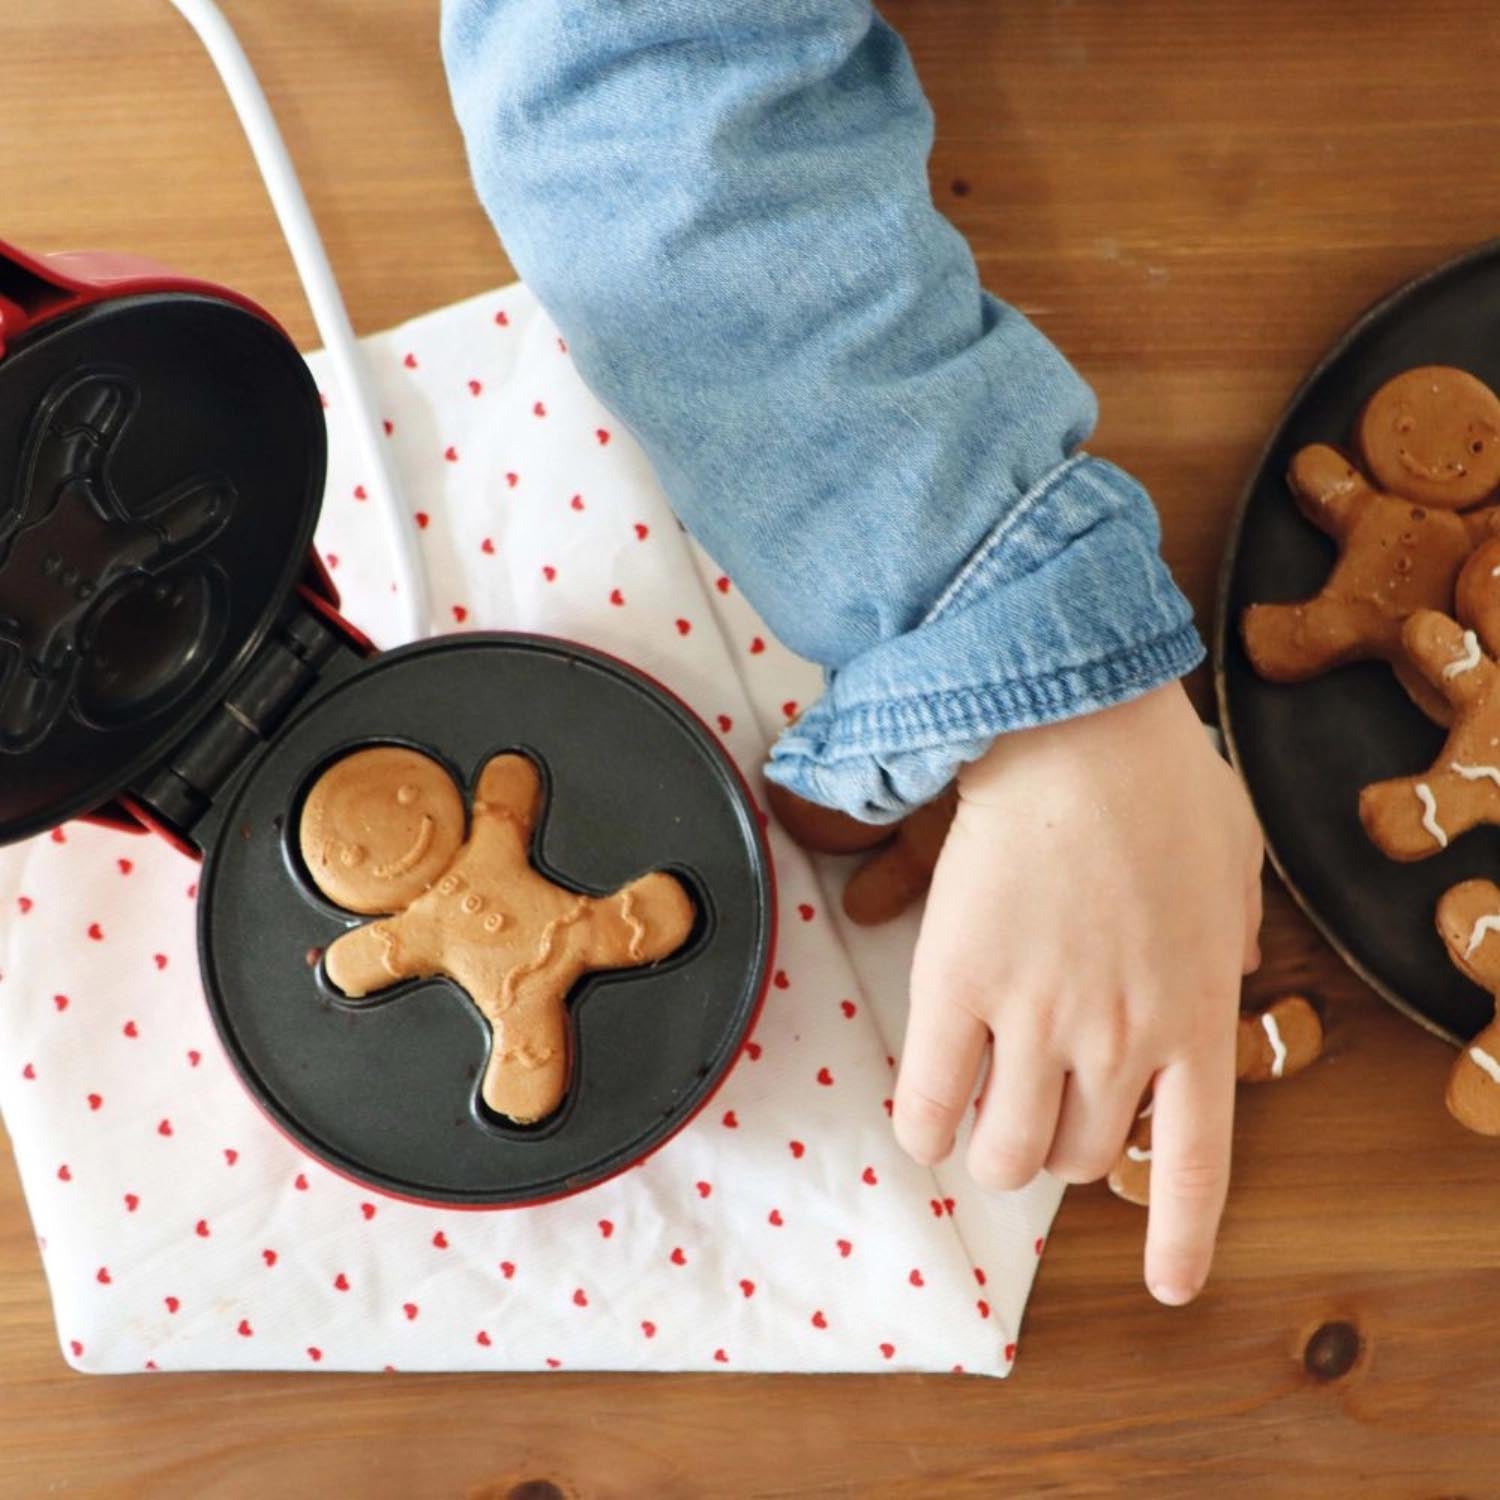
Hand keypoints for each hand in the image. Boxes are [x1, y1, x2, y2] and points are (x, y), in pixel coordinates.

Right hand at [891, 680, 1263, 1304]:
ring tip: (980, 1111)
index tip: (1166, 1284)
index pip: (1195, 1163)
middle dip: (1057, 1149)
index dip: (1179, 1238)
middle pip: (1079, 1161)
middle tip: (1039, 1108)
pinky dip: (923, 1127)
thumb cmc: (1158, 777)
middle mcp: (1120, 1038)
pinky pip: (929, 1105)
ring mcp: (1036, 1020)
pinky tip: (923, 1113)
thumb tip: (1225, 969)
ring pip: (1005, 1154)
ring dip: (990, 1149)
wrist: (1070, 725)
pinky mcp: (956, 988)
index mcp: (1196, 1013)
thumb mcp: (1235, 862)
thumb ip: (1235, 936)